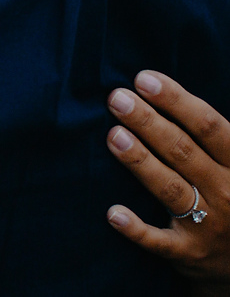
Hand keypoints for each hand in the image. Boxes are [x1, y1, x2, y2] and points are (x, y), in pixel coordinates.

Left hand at [106, 71, 229, 293]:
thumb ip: (210, 134)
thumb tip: (161, 86)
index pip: (210, 127)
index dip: (176, 100)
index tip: (143, 79)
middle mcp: (227, 192)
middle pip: (183, 151)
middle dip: (148, 122)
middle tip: (116, 98)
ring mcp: (209, 225)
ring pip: (169, 188)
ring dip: (140, 161)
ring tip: (113, 135)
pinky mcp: (188, 253)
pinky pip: (159, 241)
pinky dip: (136, 229)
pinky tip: (113, 213)